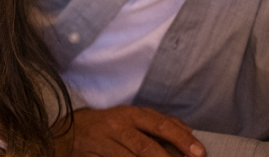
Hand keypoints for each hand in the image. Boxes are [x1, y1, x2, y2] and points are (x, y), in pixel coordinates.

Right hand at [57, 107, 204, 156]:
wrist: (69, 132)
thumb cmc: (107, 126)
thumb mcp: (132, 119)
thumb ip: (159, 124)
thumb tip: (188, 132)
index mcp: (131, 114)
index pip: (161, 125)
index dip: (181, 139)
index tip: (199, 152)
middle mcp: (117, 126)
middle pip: (146, 146)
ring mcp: (103, 142)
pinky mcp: (93, 155)